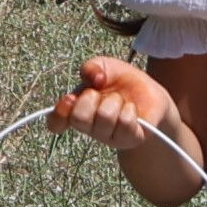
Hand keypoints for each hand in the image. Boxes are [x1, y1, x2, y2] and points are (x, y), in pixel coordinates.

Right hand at [50, 56, 181, 160]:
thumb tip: (94, 79)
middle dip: (91, 98)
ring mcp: (108, 137)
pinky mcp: (129, 140)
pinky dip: (130, 109)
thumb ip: (91, 66)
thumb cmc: (122, 81)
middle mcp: (89, 127)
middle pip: (79, 118)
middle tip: (101, 94)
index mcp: (77, 110)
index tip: (70, 99)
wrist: (151, 94)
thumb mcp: (104, 66)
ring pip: (104, 117)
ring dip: (115, 101)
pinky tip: (132, 110)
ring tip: (120, 101)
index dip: (59, 113)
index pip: (56, 122)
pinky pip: (125, 123)